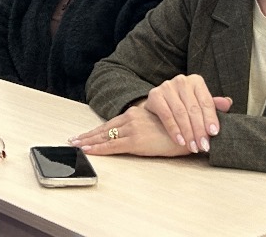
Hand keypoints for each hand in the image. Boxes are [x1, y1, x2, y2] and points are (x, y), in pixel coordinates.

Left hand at [69, 96, 231, 157]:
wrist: (192, 127)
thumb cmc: (180, 127)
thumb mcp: (161, 123)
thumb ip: (149, 125)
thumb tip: (145, 131)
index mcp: (136, 114)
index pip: (111, 123)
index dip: (96, 130)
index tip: (84, 134)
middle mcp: (131, 119)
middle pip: (104, 129)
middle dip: (87, 136)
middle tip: (73, 141)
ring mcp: (132, 129)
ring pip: (104, 137)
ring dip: (88, 142)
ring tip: (76, 146)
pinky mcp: (136, 141)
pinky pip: (112, 146)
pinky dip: (98, 149)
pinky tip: (88, 151)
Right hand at [145, 74, 226, 153]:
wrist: (159, 105)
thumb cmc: (185, 105)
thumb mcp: (200, 105)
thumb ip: (213, 105)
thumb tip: (228, 103)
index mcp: (196, 81)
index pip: (206, 102)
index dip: (211, 118)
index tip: (214, 133)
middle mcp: (182, 81)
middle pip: (193, 109)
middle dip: (199, 130)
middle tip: (203, 146)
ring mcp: (167, 86)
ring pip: (180, 113)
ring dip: (188, 133)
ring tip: (193, 147)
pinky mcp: (155, 95)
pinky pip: (166, 115)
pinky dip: (174, 130)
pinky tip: (180, 141)